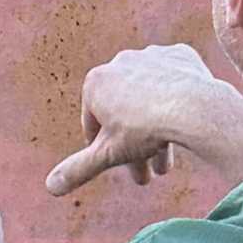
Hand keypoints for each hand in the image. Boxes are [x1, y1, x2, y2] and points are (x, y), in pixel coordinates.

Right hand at [46, 42, 242, 200]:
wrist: (192, 106)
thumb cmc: (145, 130)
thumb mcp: (107, 155)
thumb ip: (78, 169)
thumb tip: (50, 187)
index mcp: (96, 82)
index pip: (94, 123)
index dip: (103, 149)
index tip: (115, 165)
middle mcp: (120, 62)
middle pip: (125, 111)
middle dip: (136, 146)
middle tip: (147, 174)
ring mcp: (151, 56)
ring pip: (151, 98)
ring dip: (157, 127)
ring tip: (166, 161)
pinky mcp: (180, 55)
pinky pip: (175, 81)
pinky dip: (176, 100)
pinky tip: (182, 121)